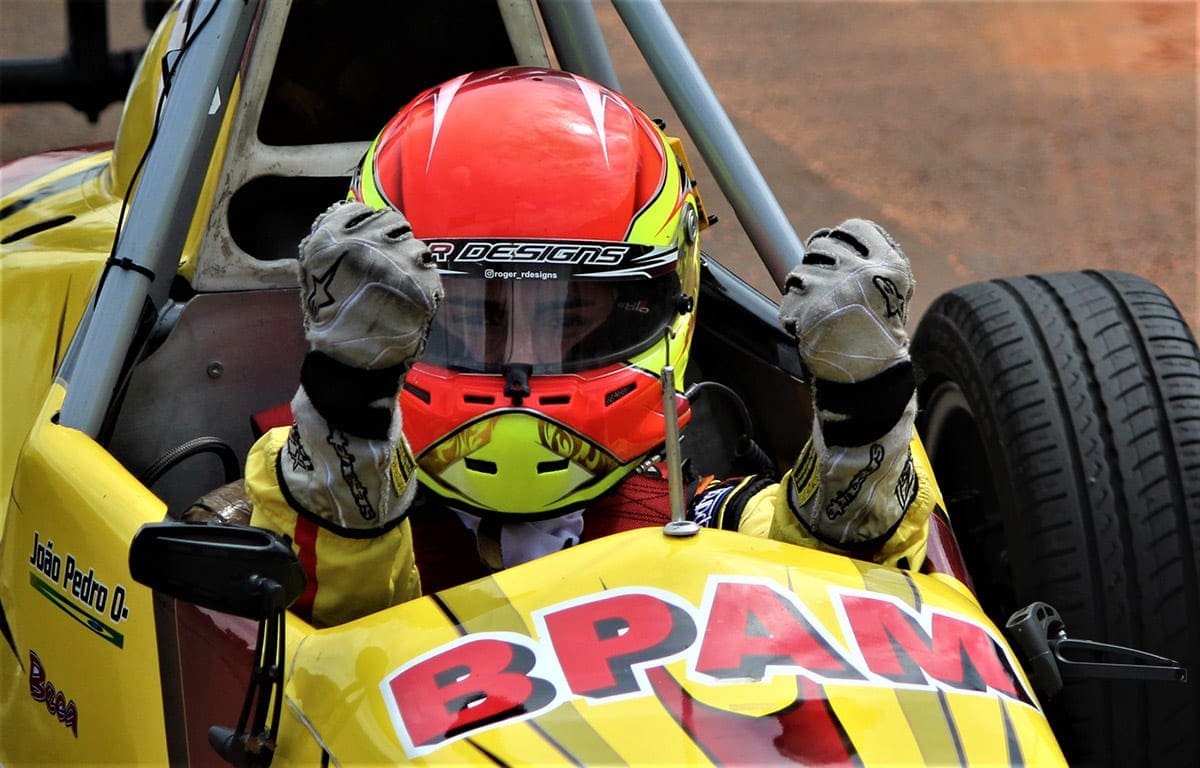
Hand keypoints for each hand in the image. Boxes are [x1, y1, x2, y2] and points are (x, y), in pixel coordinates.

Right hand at [297, 201, 442, 369]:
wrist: (351, 361)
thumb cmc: (332, 319)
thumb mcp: (317, 272)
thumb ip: (334, 239)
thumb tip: (355, 213)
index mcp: (333, 236)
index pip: (362, 210)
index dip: (368, 226)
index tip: (369, 243)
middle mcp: (365, 241)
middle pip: (392, 221)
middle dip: (392, 242)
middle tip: (386, 270)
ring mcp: (396, 259)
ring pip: (415, 244)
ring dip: (410, 263)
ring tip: (396, 291)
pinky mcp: (421, 278)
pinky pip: (430, 270)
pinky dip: (423, 285)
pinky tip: (407, 303)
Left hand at [778, 219, 912, 382]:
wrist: (870, 377)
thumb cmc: (879, 335)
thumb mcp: (892, 293)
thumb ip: (871, 263)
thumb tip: (834, 237)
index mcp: (887, 263)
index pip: (854, 229)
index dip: (841, 239)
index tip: (838, 251)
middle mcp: (860, 270)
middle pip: (821, 243)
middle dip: (818, 263)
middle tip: (824, 289)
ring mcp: (832, 286)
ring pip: (800, 272)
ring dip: (803, 291)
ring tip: (820, 314)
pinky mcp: (807, 305)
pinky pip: (789, 300)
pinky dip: (794, 315)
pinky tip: (811, 330)